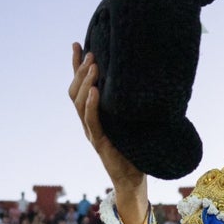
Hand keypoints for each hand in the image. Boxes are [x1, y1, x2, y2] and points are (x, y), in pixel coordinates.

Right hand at [68, 42, 148, 223]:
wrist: (134, 180)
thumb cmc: (137, 149)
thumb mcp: (133, 121)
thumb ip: (131, 104)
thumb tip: (148, 78)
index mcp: (94, 115)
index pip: (80, 86)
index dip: (76, 66)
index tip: (77, 44)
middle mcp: (88, 122)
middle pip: (75, 91)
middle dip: (79, 70)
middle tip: (89, 52)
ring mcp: (92, 132)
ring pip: (79, 103)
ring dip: (85, 82)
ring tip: (92, 65)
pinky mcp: (100, 142)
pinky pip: (92, 121)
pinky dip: (92, 105)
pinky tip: (95, 90)